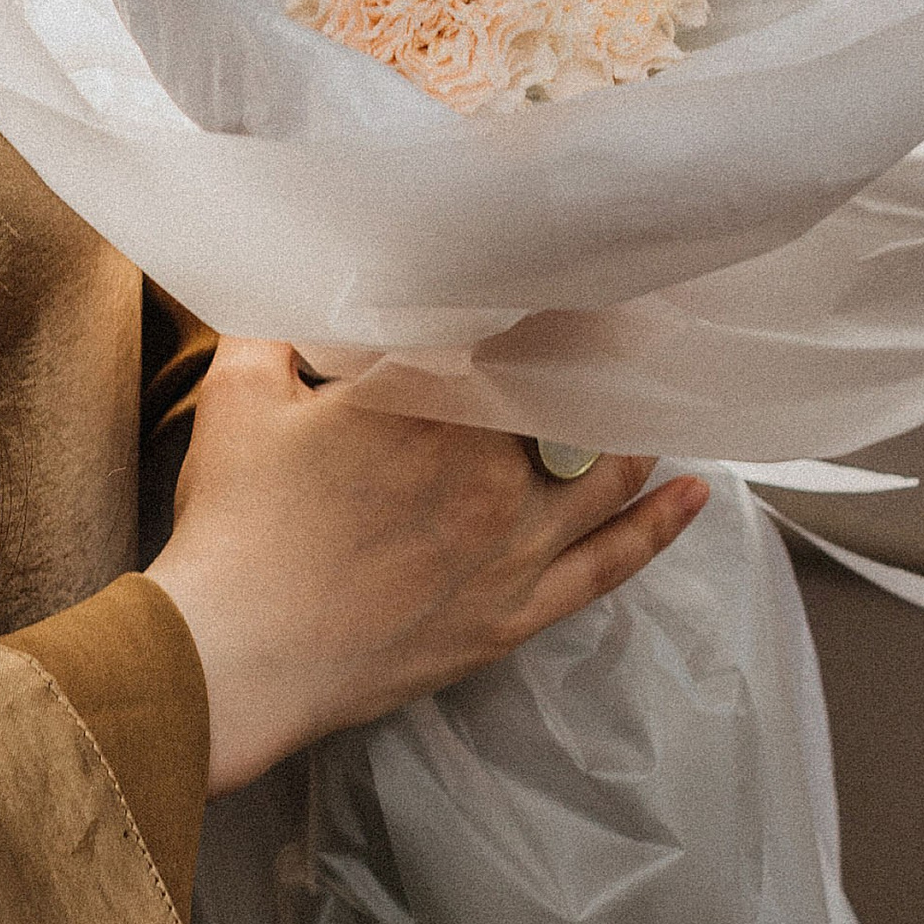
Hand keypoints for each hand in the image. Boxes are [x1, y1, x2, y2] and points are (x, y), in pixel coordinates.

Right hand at [145, 340, 708, 793]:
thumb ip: (276, 332)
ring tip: (651, 391)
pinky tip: (691, 492)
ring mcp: (512, 545)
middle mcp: (490, 467)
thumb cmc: (233, 524)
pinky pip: (610, 563)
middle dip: (598, 355)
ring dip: (632, 427)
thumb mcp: (238, 394)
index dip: (553, 299)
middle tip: (633, 319)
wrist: (235, 656)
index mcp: (427, 403)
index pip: (512, 332)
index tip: (580, 268)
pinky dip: (658, 524)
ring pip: (604, 470)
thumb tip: (301, 300)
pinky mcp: (515, 612)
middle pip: (569, 396)